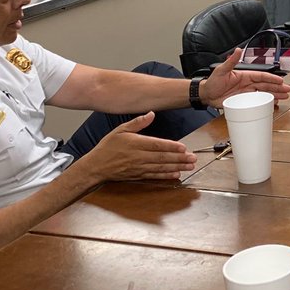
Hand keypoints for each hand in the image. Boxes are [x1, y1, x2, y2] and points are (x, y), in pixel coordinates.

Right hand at [77, 112, 196, 183]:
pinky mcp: (138, 175)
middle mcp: (139, 157)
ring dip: (177, 167)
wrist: (96, 166)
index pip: (157, 145)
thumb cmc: (108, 147)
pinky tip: (176, 174)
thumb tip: (151, 113)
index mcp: (136, 144)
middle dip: (179, 158)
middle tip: (193, 158)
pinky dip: (166, 176)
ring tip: (190, 166)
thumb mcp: (120, 130)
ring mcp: (139, 167)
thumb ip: (137, 122)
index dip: (171, 146)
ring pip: (161, 167)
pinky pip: (154, 176)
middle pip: (162, 158)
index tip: (184, 147)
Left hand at [199, 48, 289, 107]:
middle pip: (266, 85)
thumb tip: (237, 50)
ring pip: (264, 94)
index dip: (272, 78)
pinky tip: (273, 104)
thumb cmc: (213, 82)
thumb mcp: (221, 70)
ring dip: (275, 95)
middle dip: (278, 87)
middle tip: (288, 90)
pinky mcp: (244, 102)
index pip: (261, 76)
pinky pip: (257, 102)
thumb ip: (231, 61)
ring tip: (285, 96)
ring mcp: (247, 93)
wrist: (206, 95)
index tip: (281, 80)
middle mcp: (248, 84)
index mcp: (245, 76)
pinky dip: (266, 103)